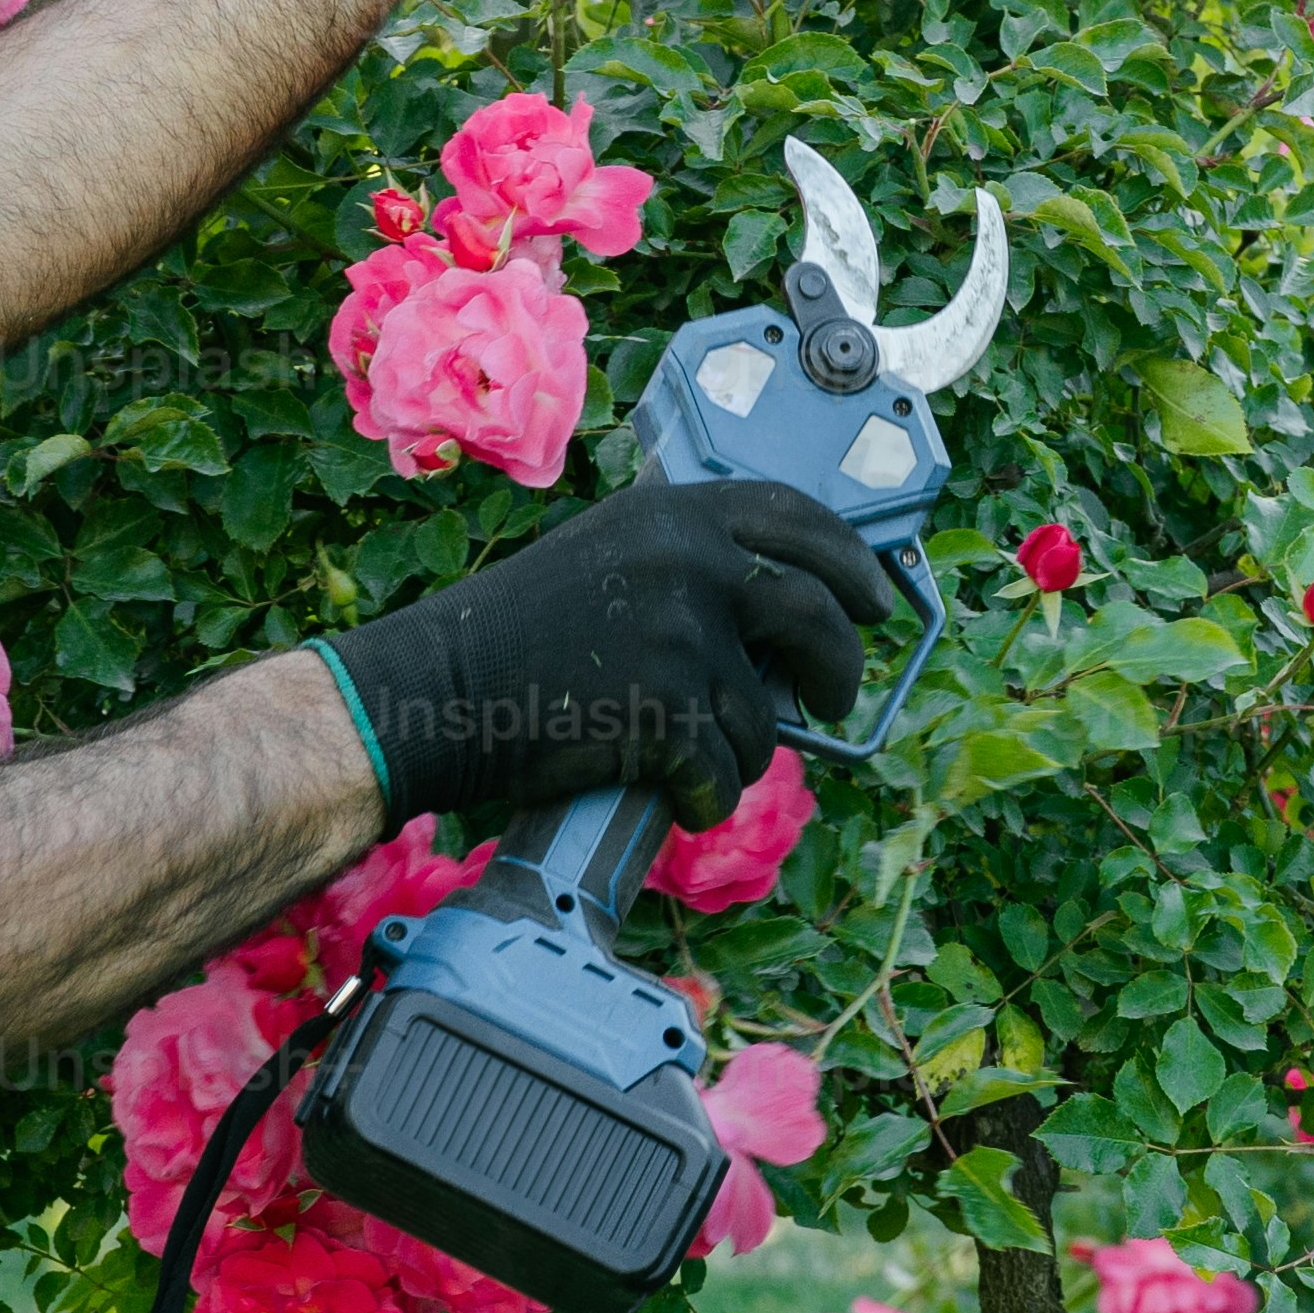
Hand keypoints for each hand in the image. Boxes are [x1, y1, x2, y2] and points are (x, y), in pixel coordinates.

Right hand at [332, 476, 892, 825]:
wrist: (436, 690)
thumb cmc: (514, 634)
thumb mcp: (609, 558)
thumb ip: (691, 567)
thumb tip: (784, 624)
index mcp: (676, 514)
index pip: (800, 519)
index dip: (851, 562)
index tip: (876, 601)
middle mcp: (690, 561)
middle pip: (818, 615)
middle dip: (841, 668)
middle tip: (833, 702)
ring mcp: (681, 635)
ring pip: (765, 718)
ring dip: (741, 751)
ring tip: (690, 758)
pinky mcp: (666, 712)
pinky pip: (722, 775)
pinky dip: (702, 798)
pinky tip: (666, 793)